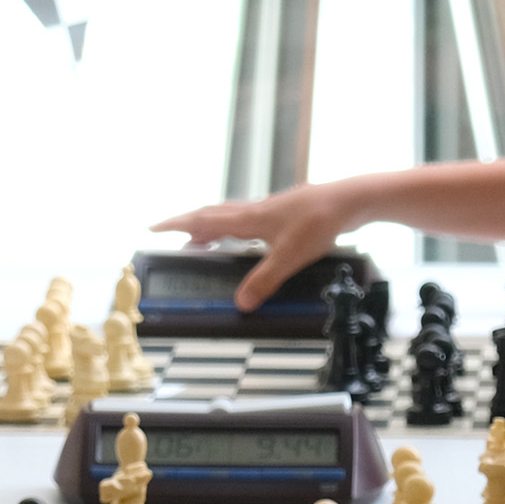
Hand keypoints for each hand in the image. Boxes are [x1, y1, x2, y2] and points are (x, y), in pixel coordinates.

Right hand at [150, 183, 353, 309]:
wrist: (350, 200)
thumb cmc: (320, 221)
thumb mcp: (289, 257)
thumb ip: (264, 280)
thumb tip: (240, 303)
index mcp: (249, 220)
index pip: (202, 221)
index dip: (176, 225)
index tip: (153, 228)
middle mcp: (255, 211)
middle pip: (212, 216)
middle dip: (189, 226)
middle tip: (174, 237)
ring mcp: (270, 210)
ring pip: (231, 216)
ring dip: (212, 227)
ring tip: (202, 241)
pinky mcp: (285, 213)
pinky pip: (249, 220)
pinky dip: (236, 229)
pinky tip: (246, 238)